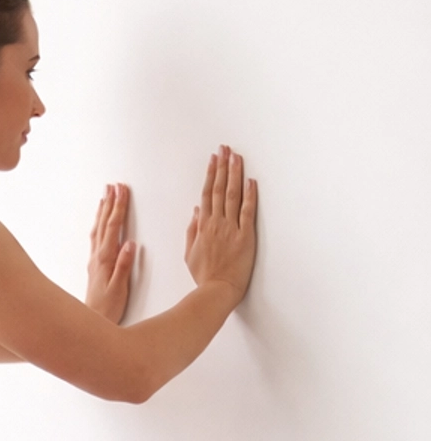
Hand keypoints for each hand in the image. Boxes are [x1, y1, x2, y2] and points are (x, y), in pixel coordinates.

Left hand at [87, 182, 135, 322]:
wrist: (92, 320)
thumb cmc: (108, 308)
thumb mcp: (119, 289)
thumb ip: (124, 266)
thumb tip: (130, 244)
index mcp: (106, 259)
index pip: (114, 227)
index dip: (119, 208)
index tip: (122, 190)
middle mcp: (98, 257)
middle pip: (105, 224)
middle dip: (110, 203)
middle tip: (114, 185)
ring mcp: (95, 260)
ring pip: (99, 229)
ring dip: (103, 211)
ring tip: (106, 195)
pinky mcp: (95, 265)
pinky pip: (96, 238)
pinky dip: (100, 225)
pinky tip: (100, 222)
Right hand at [185, 147, 257, 307]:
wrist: (217, 291)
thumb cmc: (205, 276)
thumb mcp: (190, 253)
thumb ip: (192, 231)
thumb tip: (196, 211)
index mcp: (203, 227)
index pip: (206, 195)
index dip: (210, 175)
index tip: (213, 160)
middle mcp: (216, 224)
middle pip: (218, 189)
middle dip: (222, 167)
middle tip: (225, 149)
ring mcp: (230, 229)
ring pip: (231, 195)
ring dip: (234, 174)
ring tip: (236, 157)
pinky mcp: (245, 236)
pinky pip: (247, 211)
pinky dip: (249, 195)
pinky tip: (250, 181)